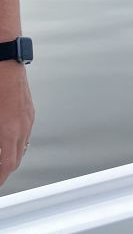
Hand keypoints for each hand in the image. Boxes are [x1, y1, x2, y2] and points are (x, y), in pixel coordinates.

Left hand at [0, 61, 34, 186]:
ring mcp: (27, 116)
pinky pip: (24, 133)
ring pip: (22, 147)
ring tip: (1, 160)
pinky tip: (5, 140)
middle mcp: (22, 125)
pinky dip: (15, 143)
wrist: (4, 56)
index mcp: (9, 130)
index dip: (0, 177)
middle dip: (4, 170)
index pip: (6, 165)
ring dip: (10, 157)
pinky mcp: (28, 108)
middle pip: (15, 160)